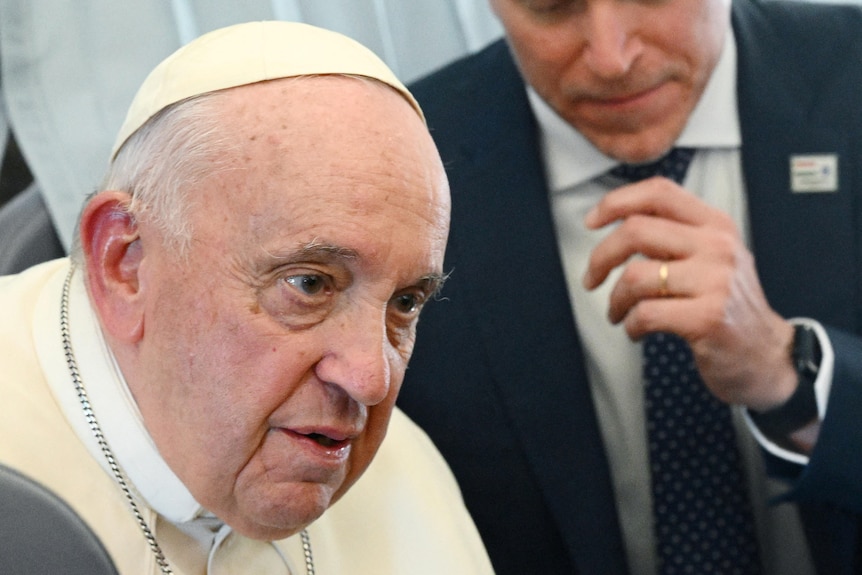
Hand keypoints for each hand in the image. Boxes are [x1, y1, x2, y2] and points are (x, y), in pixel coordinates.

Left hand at [582, 177, 795, 409]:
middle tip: (591, 279)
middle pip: (636, 231)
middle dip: (601, 257)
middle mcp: (717, 247)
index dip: (616, 202)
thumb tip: (617, 221)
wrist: (767, 355)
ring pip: (635, 276)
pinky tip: (636, 330)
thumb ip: (674, 236)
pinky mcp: (707, 318)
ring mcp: (715, 282)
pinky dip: (630, 325)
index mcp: (715, 225)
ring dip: (615, 300)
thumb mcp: (711, 258)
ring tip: (617, 313)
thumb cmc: (727, 306)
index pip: (659, 193)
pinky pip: (645, 314)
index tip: (592, 221)